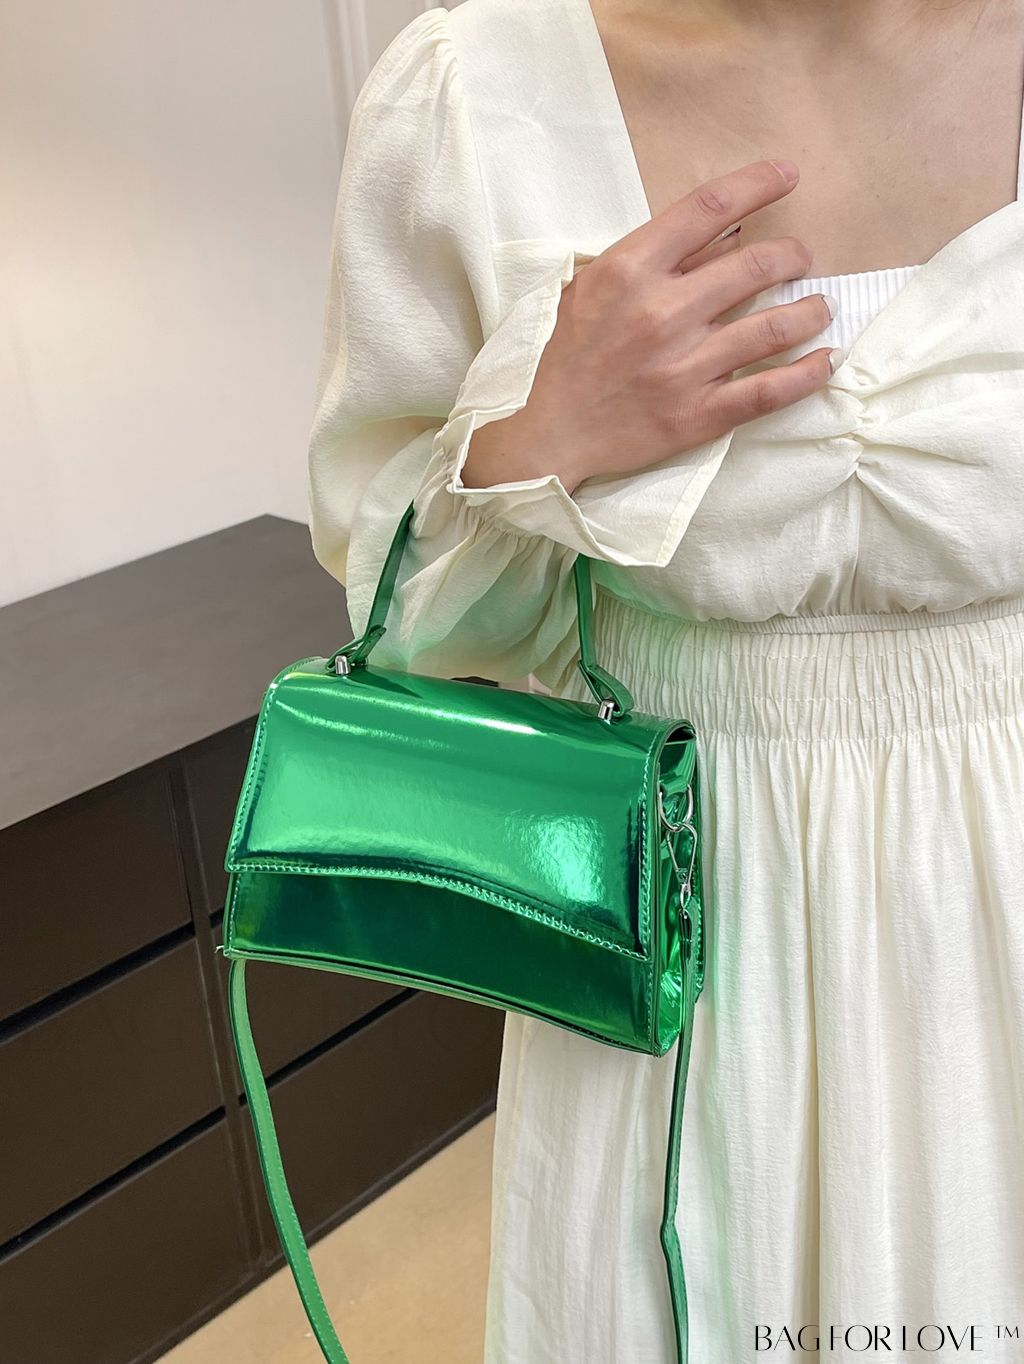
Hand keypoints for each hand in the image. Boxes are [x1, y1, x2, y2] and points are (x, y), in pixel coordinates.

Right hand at [467, 159, 837, 495]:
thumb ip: (650, 258)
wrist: (544, 433)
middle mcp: (663, 313)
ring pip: (775, 326)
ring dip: (809, 310)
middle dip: (792, 255)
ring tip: (818, 306)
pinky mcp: (698, 415)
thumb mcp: (590, 288)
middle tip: (800, 258)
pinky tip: (824, 361)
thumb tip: (722, 235)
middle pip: (756, 265)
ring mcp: (684, 367)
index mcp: (630, 271)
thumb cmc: (563, 356)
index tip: (787, 175)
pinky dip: (807, 374)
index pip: (708, 209)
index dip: (758, 184)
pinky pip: (770, 390)